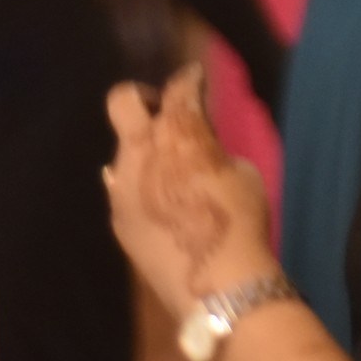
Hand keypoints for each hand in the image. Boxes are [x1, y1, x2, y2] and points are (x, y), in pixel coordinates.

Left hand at [106, 64, 274, 319]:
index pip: (179, 86)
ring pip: (122, 150)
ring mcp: (121, 186)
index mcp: (180, 131)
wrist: (216, 283)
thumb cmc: (241, 220)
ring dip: (143, 150)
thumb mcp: (242, 172)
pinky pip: (121, 188)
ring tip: (167, 169)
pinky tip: (158, 202)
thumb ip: (212, 151)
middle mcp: (141, 150)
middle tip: (164, 112)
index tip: (196, 78)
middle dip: (144, 98)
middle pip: (123, 100)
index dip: (190, 77)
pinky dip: (138, 185)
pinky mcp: (118, 219)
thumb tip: (199, 152)